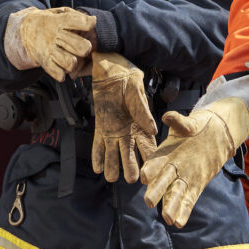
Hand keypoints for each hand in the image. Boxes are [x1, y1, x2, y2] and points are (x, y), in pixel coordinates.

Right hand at [10, 7, 97, 81]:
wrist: (24, 31)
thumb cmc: (49, 22)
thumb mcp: (59, 13)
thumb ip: (75, 16)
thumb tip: (94, 20)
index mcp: (57, 22)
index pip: (73, 21)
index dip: (86, 23)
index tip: (92, 23)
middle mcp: (53, 36)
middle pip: (79, 46)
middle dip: (86, 47)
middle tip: (85, 47)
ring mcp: (48, 50)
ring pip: (70, 62)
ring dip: (74, 62)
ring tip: (72, 58)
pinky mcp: (44, 62)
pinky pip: (57, 73)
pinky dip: (62, 73)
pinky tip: (62, 67)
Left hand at [85, 51, 157, 183]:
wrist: (109, 69)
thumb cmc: (127, 77)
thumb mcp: (136, 90)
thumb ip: (142, 110)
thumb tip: (152, 129)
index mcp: (142, 124)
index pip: (148, 146)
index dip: (150, 159)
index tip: (150, 171)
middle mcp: (129, 131)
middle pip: (131, 154)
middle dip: (131, 167)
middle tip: (130, 179)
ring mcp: (114, 131)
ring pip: (114, 153)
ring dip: (112, 165)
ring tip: (111, 177)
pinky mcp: (101, 127)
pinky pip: (98, 144)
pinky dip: (97, 156)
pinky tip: (96, 168)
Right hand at [138, 95, 248, 227]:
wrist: (215, 134)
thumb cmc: (198, 127)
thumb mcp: (189, 123)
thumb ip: (179, 122)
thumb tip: (167, 116)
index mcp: (166, 153)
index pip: (155, 162)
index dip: (150, 169)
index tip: (144, 176)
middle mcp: (171, 168)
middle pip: (162, 181)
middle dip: (156, 191)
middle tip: (149, 201)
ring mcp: (183, 179)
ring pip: (175, 194)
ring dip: (171, 207)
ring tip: (168, 219)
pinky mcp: (195, 187)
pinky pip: (188, 200)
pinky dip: (184, 211)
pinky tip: (179, 223)